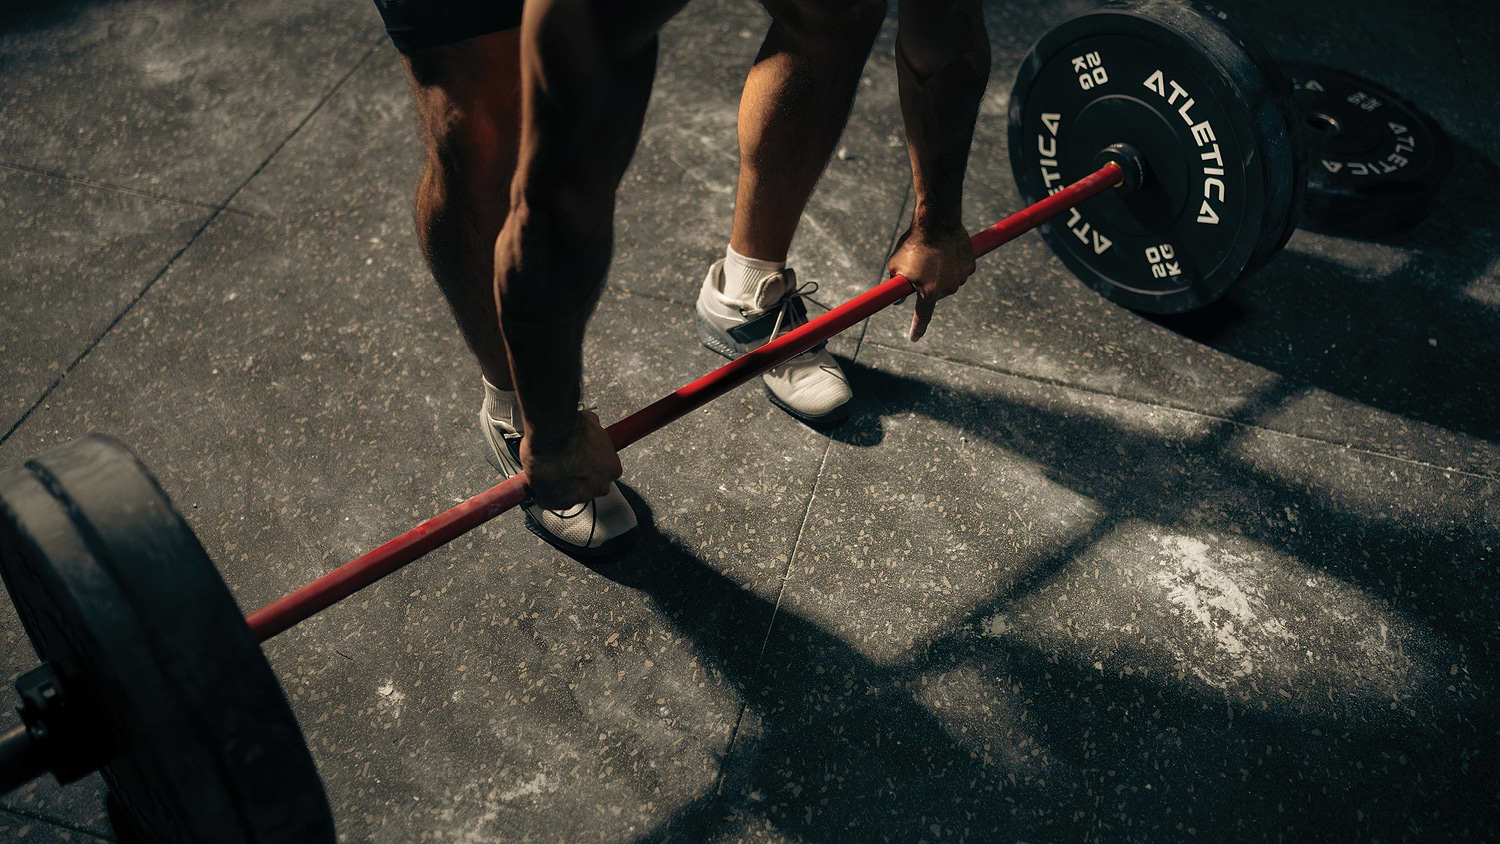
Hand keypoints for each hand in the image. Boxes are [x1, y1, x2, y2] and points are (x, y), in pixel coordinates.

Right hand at [519, 410, 621, 509]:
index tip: (579, 461)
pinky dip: (542, 494)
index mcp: (611, 470)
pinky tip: (538, 481)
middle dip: (576, 478)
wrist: (551, 436)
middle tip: (563, 465)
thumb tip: (590, 427)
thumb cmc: (571, 430)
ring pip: (569, 495)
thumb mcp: (591, 424)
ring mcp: (580, 497)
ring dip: (560, 486)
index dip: (589, 466)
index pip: (602, 473)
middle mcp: (599, 487)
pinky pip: (549, 502)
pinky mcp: (559, 503)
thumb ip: (593, 433)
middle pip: (588, 486)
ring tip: (548, 470)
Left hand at [887, 221, 975, 341]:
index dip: (917, 329)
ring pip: (949, 283)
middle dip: (927, 286)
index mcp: (929, 292)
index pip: (922, 317)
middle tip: (920, 268)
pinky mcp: (970, 266)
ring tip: (932, 256)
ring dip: (940, 275)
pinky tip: (945, 252)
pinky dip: (952, 265)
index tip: (914, 338)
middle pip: (936, 295)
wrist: (937, 220)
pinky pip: (960, 271)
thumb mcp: (896, 266)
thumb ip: (896, 286)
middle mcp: (948, 289)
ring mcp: (961, 278)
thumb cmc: (913, 243)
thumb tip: (895, 299)